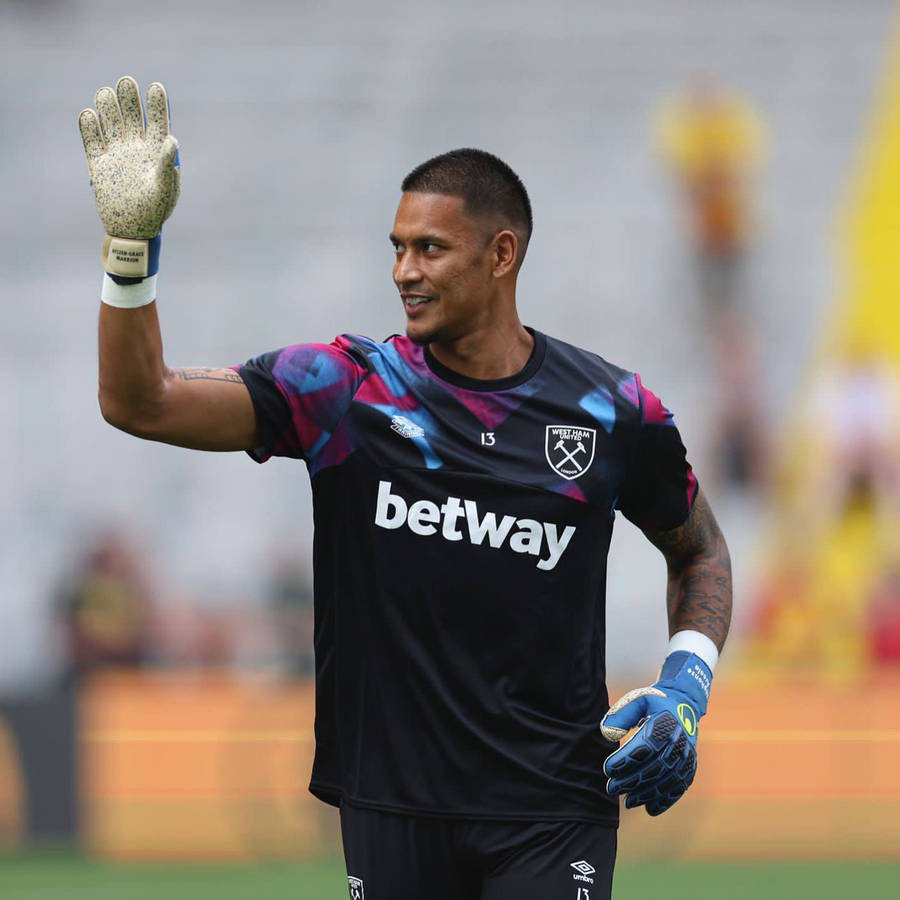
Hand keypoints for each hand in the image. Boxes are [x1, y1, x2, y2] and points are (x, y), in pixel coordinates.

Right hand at [78, 76, 179, 276]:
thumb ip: (167, 165)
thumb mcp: (165, 190)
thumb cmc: (154, 213)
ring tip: (106, 93)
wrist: (131, 231)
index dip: (156, 104)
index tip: (156, 87)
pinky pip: (91, 141)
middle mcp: (136, 149)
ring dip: (108, 107)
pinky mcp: (98, 164)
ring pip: (110, 123)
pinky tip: (89, 115)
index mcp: (156, 153)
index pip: (157, 122)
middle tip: (126, 82)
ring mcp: (116, 154)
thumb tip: (172, 140)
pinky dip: (88, 127)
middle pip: (132, 116)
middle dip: (129, 99)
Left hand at [600, 651, 711, 815]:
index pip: (643, 747)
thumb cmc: (653, 703)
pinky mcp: (690, 766)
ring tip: (628, 801)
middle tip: (612, 789)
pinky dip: (666, 800)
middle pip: (654, 768)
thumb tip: (607, 734)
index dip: (625, 760)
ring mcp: (687, 756)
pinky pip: (679, 787)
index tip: (607, 769)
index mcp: (664, 723)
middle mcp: (678, 741)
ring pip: (667, 781)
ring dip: (646, 794)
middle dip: (631, 781)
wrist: (684, 703)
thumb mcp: (636, 700)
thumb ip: (620, 715)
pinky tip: (650, 809)